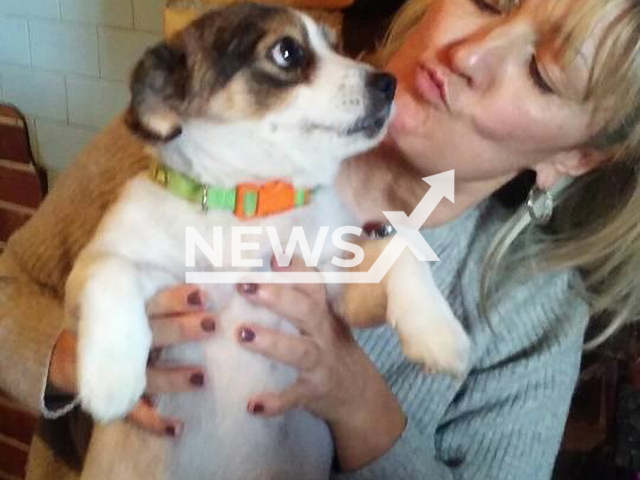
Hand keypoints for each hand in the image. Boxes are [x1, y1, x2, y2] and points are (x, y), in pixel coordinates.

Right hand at [48, 284, 215, 436]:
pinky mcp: (115, 398)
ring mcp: (120, 373)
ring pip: (148, 374)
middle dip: (183, 329)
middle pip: (155, 334)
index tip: (203, 293)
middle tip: (212, 324)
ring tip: (202, 378)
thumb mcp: (132, 303)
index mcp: (131, 314)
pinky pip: (133, 413)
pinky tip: (177, 427)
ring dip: (174, 378)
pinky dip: (153, 422)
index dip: (177, 298)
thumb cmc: (120, 324)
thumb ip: (166, 296)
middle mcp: (126, 342)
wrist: (72, 357)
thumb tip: (213, 274)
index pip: (154, 302)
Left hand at [236, 258, 405, 470]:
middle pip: (305, 310)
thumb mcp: (318, 317)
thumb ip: (298, 289)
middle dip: (277, 297)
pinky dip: (275, 401)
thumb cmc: (328, 347)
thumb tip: (275, 255)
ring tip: (241, 334)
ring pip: (299, 351)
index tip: (271, 253)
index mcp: (322, 312)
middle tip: (245, 286)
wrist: (358, 395)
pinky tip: (253, 404)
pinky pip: (294, 396)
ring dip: (271, 342)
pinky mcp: (314, 392)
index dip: (294, 268)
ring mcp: (320, 363)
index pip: (312, 284)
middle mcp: (323, 333)